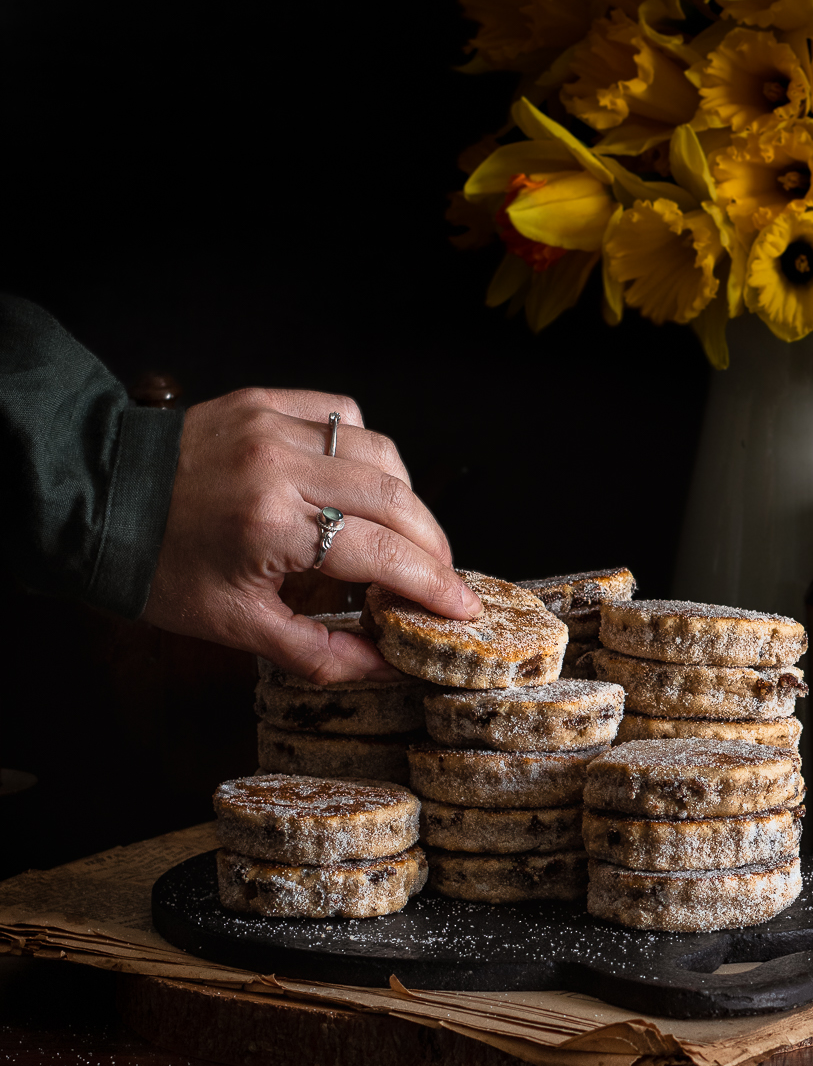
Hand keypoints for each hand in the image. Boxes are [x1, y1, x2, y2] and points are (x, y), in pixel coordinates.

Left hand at [141, 388, 478, 680]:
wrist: (96, 500)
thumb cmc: (160, 569)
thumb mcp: (235, 627)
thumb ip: (319, 651)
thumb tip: (386, 664)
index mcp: (270, 526)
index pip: (380, 554)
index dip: (432, 584)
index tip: (463, 608)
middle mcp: (280, 466)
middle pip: (395, 498)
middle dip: (432, 543)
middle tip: (442, 578)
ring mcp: (275, 425)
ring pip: (380, 452)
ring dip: (406, 497)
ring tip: (403, 536)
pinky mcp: (267, 401)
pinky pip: (345, 416)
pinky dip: (366, 451)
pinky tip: (359, 483)